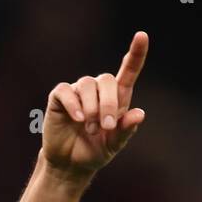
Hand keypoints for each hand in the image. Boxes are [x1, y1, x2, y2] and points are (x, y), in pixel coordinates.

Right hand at [43, 31, 147, 177]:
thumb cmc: (94, 152)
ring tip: (91, 129)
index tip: (142, 36)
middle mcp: (98, 90)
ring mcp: (78, 91)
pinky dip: (73, 105)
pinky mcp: (60, 97)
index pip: (128, 71)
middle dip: (109, 103)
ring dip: (91, 109)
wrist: (69, 165)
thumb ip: (125, 130)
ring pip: (87, 84)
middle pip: (106, 80)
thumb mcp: (113, 144)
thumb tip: (139, 114)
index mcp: (116, 98)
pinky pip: (67, 91)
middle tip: (107, 126)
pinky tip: (77, 119)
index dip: (136, 54)